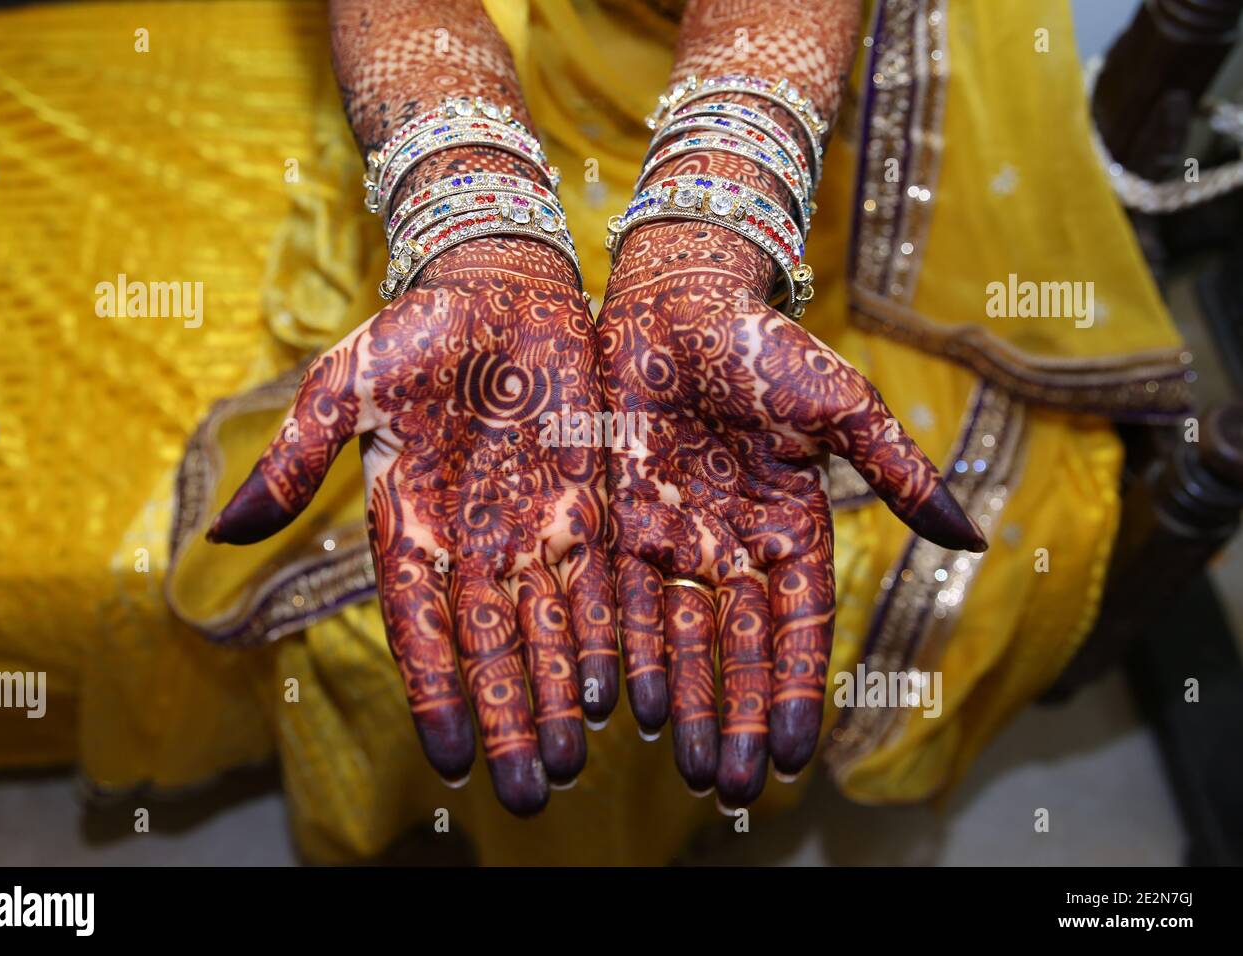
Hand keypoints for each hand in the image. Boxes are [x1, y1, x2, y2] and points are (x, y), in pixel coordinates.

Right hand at [207, 240, 617, 815]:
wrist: (499, 287)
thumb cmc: (415, 330)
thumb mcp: (346, 385)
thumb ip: (297, 457)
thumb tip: (222, 532)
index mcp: (411, 528)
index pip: (420, 629)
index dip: (435, 692)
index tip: (450, 757)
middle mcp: (473, 545)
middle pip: (491, 651)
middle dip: (508, 720)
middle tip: (527, 793)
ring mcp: (531, 529)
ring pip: (547, 632)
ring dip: (558, 696)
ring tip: (572, 761)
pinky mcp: (585, 506)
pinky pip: (596, 584)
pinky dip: (605, 636)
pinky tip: (618, 689)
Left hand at [597, 223, 985, 807]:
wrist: (674, 301)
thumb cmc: (765, 347)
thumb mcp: (840, 408)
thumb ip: (897, 472)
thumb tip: (975, 538)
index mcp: (794, 527)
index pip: (800, 626)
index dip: (796, 688)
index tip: (794, 754)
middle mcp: (733, 547)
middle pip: (738, 650)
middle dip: (737, 717)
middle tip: (731, 786)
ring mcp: (674, 538)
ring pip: (680, 639)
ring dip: (684, 703)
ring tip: (684, 767)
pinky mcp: (618, 523)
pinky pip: (622, 600)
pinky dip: (627, 652)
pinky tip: (627, 705)